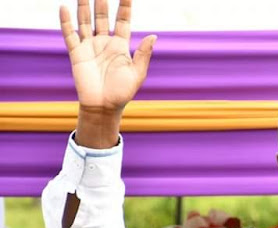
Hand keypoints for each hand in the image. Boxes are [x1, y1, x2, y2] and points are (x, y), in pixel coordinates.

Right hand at [60, 0, 155, 146]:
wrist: (103, 107)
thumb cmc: (122, 92)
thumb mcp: (137, 73)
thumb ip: (143, 54)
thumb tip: (154, 36)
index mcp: (120, 46)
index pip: (123, 21)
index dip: (124, 7)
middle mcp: (104, 43)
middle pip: (103, 16)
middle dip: (102, 2)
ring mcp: (89, 47)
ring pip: (85, 21)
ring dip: (84, 6)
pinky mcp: (76, 53)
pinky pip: (69, 34)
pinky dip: (66, 21)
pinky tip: (64, 8)